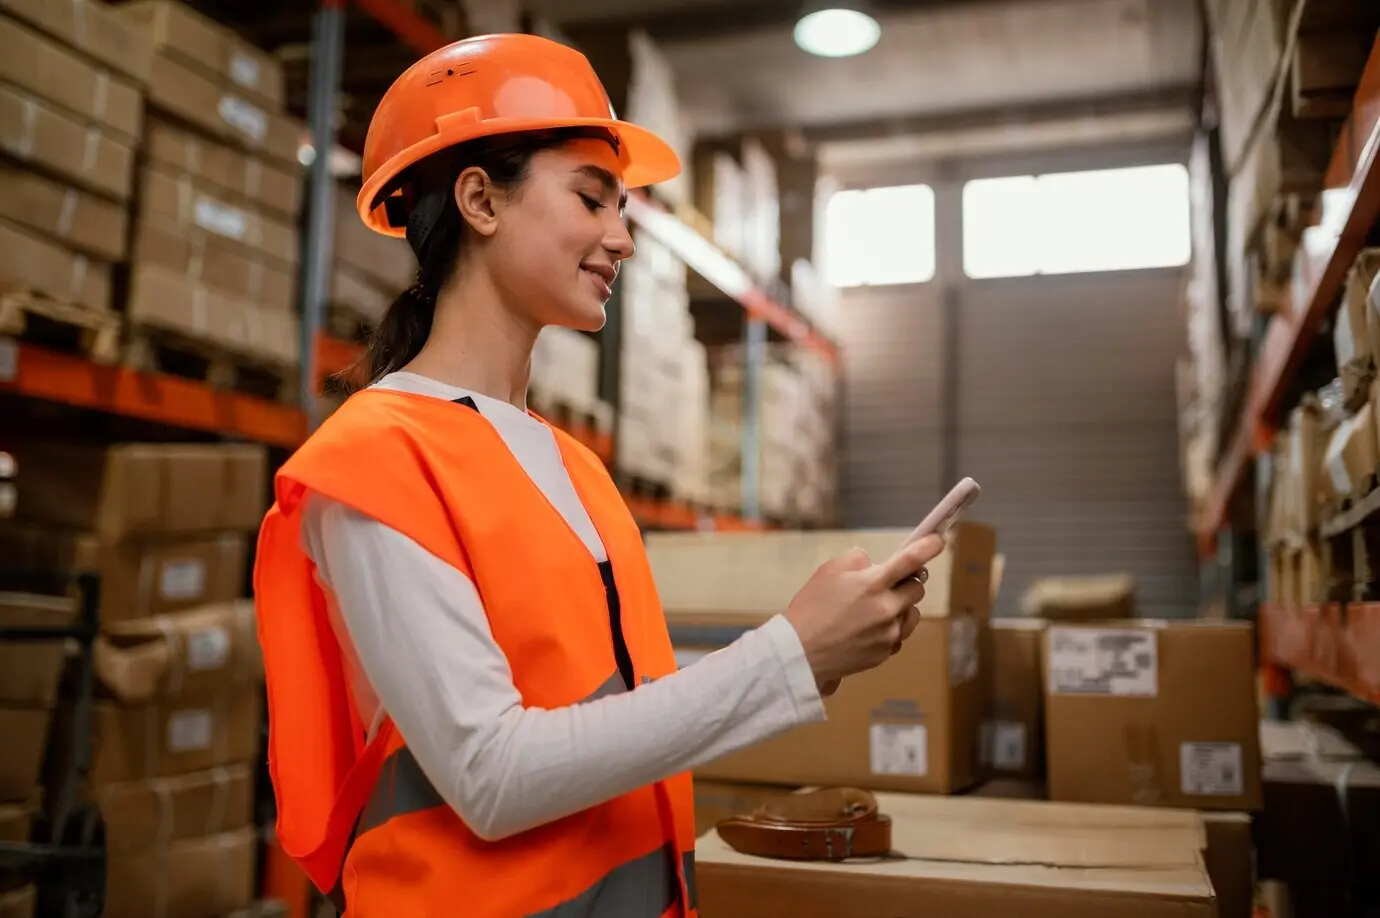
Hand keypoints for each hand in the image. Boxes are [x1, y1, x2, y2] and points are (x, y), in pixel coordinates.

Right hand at [783, 535, 944, 692]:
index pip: (911, 560)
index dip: (928, 547)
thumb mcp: (828, 571)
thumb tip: (873, 564)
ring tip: (874, 609)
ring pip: (910, 614)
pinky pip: (898, 635)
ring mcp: (888, 633)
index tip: (939, 540)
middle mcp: (887, 609)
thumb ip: (857, 560)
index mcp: (873, 584)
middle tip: (888, 583)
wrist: (800, 652)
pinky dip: (890, 628)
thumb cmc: (811, 609)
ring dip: (901, 607)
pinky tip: (867, 629)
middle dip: (907, 582)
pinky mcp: (884, 653)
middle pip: (917, 589)